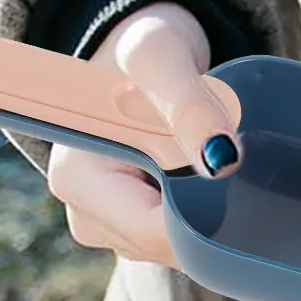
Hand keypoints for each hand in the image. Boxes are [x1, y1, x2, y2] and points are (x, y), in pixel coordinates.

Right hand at [44, 2, 241, 264]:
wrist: (144, 60)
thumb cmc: (144, 51)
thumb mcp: (160, 56)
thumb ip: (188, 102)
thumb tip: (222, 158)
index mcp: (76, 181)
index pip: (155, 232)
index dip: (202, 210)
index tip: (225, 164)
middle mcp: (86, 217)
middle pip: (169, 247)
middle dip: (207, 209)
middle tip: (214, 150)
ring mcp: (111, 231)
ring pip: (181, 249)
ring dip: (208, 209)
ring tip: (201, 156)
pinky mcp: (135, 233)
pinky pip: (184, 240)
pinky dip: (204, 213)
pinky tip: (200, 176)